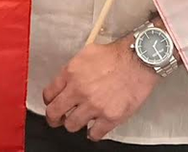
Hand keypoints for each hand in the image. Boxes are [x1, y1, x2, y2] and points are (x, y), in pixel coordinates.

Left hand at [43, 37, 158, 141]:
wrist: (139, 60)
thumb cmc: (116, 54)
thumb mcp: (86, 53)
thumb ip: (72, 69)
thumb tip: (65, 81)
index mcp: (71, 73)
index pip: (49, 94)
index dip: (49, 101)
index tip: (52, 103)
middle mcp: (79, 90)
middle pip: (54, 113)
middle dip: (54, 118)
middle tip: (57, 119)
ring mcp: (94, 106)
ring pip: (71, 125)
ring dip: (74, 124)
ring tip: (80, 120)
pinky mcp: (110, 117)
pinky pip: (94, 134)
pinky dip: (93, 133)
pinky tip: (95, 128)